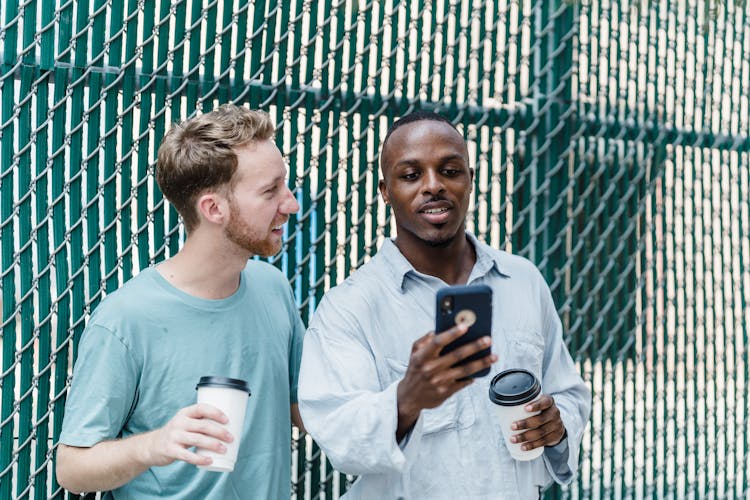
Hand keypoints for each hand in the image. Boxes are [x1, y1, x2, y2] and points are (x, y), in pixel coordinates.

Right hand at [144, 403, 232, 466]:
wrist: (152, 446)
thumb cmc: (177, 433)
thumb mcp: (185, 423)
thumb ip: (200, 423)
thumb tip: (227, 428)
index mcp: (185, 413)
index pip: (201, 408)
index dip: (215, 413)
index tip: (227, 420)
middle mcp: (179, 422)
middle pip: (203, 425)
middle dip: (219, 432)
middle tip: (231, 438)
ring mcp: (174, 436)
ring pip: (197, 439)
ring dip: (213, 444)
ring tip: (224, 449)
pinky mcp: (170, 450)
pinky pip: (187, 455)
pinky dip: (200, 459)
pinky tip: (210, 460)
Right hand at [396, 324, 496, 438]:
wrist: (409, 397)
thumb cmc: (415, 370)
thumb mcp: (414, 352)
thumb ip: (426, 339)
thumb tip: (440, 329)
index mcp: (422, 356)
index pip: (438, 342)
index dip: (452, 333)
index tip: (465, 326)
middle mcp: (431, 368)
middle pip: (457, 355)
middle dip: (475, 346)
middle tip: (488, 340)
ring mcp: (439, 381)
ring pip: (465, 370)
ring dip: (481, 362)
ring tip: (493, 356)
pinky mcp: (446, 392)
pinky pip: (464, 382)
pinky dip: (474, 375)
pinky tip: (482, 370)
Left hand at [509, 395, 565, 450]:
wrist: (556, 422)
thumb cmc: (539, 410)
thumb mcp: (536, 402)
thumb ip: (524, 402)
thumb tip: (500, 405)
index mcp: (549, 401)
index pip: (545, 402)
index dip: (536, 405)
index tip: (525, 408)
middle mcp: (555, 412)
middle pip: (541, 419)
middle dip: (525, 424)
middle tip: (512, 426)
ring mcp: (557, 425)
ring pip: (541, 432)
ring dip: (526, 437)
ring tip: (514, 439)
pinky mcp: (556, 436)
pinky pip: (544, 442)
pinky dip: (532, 445)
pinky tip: (524, 447)